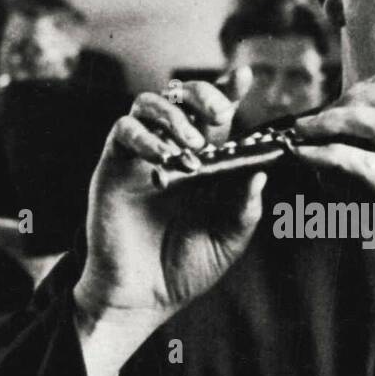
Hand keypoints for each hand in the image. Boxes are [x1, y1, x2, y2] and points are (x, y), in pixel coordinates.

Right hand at [74, 72, 265, 375]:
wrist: (143, 298)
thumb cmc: (186, 269)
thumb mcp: (229, 240)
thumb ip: (245, 208)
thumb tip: (260, 172)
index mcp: (206, 161)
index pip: (215, 114)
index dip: (228, 89)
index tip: (244, 77)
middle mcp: (173, 151)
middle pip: (182, 96)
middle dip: (202, 94)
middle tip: (218, 115)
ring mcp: (141, 156)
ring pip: (149, 104)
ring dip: (175, 116)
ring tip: (193, 148)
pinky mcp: (114, 166)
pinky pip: (123, 130)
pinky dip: (144, 135)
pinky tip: (163, 158)